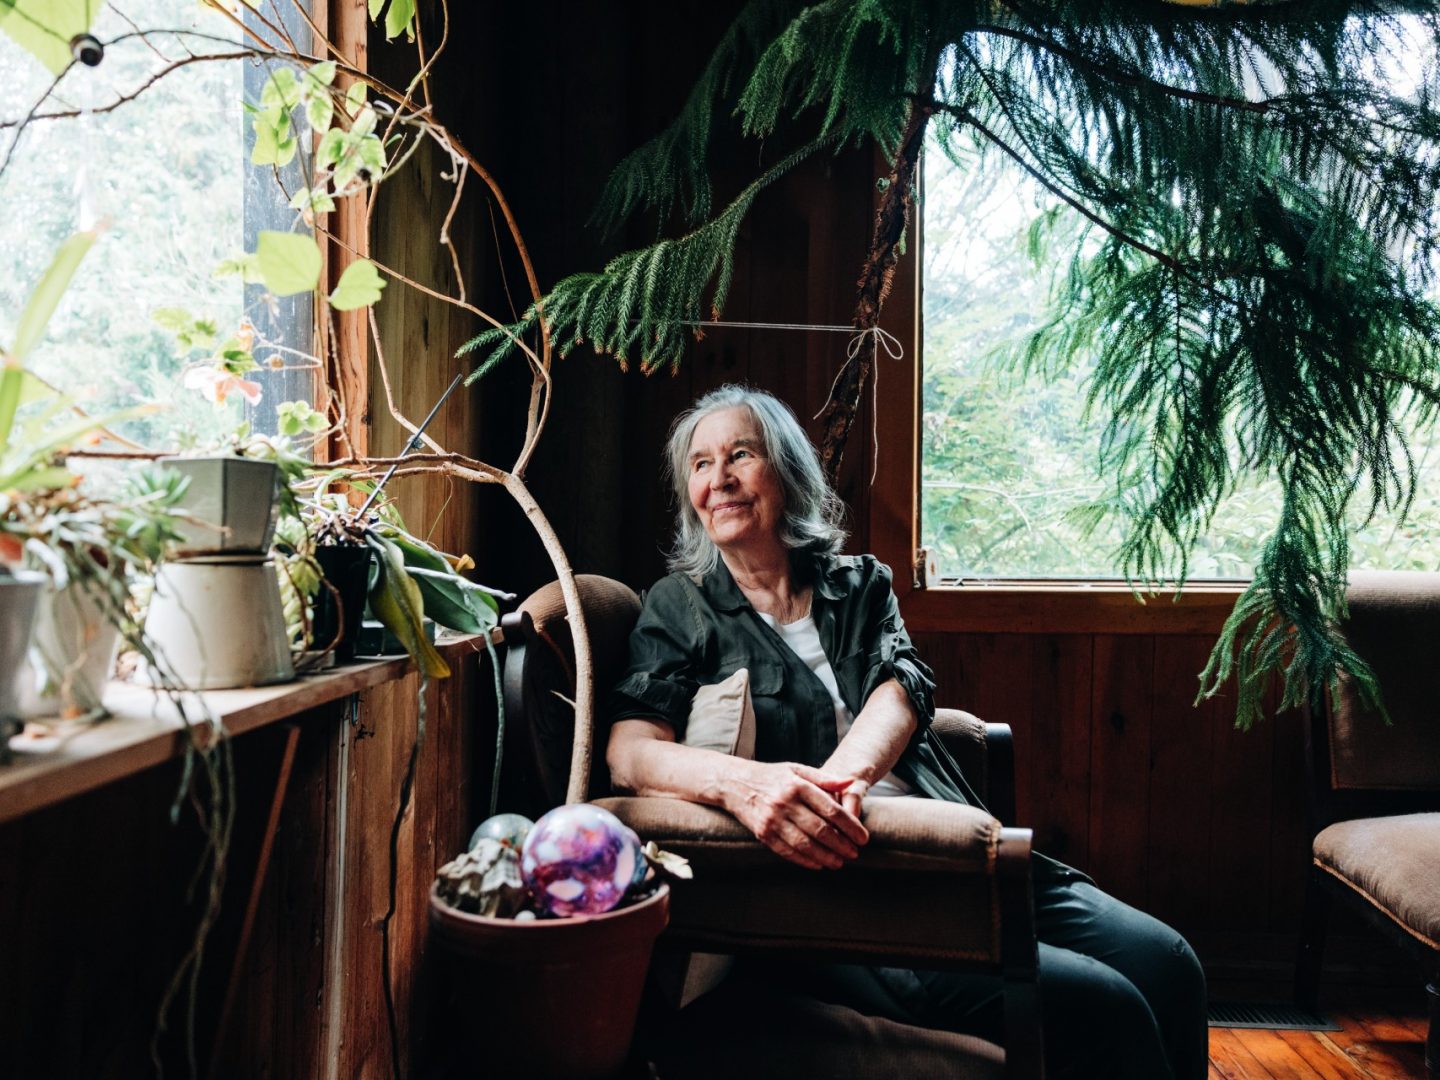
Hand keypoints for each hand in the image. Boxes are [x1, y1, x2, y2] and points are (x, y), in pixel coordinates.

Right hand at [721, 761, 868, 869]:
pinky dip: (805, 861)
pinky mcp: (762, 833)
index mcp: (797, 785)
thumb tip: (851, 782)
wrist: (734, 783)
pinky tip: (818, 864)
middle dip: (841, 845)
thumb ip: (825, 778)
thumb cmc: (772, 776)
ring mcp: (772, 820)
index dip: (850, 826)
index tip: (863, 837)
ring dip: (826, 856)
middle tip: (855, 853)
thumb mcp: (797, 770)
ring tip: (840, 862)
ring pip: (805, 844)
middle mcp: (785, 803)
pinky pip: (787, 851)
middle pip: (820, 830)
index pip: (831, 809)